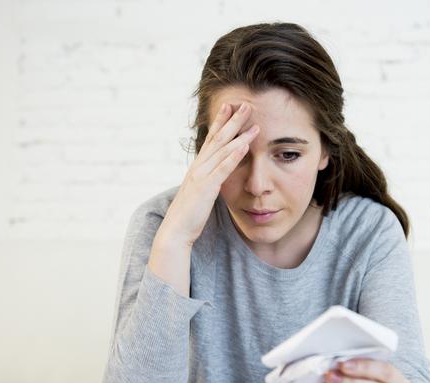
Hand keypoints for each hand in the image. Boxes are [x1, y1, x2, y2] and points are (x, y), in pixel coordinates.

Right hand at [157, 102, 259, 246]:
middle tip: (245, 103)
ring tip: (254, 123)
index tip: (230, 106)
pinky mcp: (206, 187)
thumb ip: (208, 181)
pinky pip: (222, 168)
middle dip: (232, 120)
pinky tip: (244, 145)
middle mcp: (198, 167)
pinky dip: (234, 155)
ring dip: (239, 135)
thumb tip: (216, 177)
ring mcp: (201, 175)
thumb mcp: (200, 193)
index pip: (211, 139)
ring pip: (222, 150)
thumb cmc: (189, 215)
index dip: (221, 121)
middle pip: (218, 138)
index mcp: (198, 167)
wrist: (176, 230)